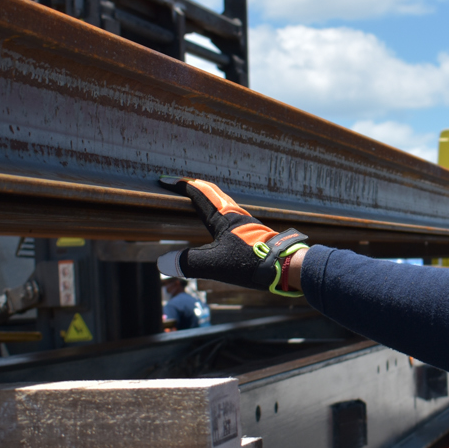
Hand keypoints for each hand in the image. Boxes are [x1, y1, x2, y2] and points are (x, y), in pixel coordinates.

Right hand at [155, 178, 309, 294]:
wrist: (286, 267)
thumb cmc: (251, 262)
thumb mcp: (214, 264)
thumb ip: (188, 262)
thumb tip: (161, 263)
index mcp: (223, 218)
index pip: (199, 194)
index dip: (181, 186)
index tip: (165, 181)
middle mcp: (235, 215)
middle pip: (213, 193)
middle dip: (196, 187)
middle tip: (181, 184)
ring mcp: (247, 223)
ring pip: (225, 203)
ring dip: (210, 198)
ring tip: (199, 201)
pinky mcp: (256, 234)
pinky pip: (233, 216)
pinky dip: (220, 212)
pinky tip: (222, 226)